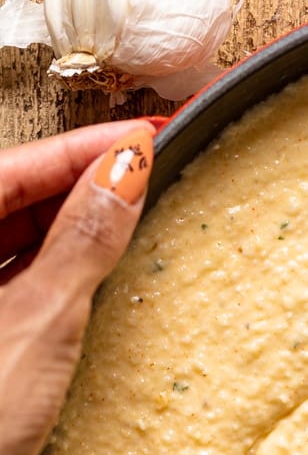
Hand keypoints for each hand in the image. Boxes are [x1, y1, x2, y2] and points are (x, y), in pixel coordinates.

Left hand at [0, 121, 154, 454]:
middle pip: (8, 199)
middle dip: (78, 179)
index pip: (10, 168)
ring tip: (132, 209)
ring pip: (10, 239)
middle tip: (147, 163)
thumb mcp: (42, 319)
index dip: (81, 148)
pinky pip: (11, 281)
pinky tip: (95, 268)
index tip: (141, 134)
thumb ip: (84, 239)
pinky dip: (54, 268)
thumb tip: (123, 172)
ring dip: (69, 223)